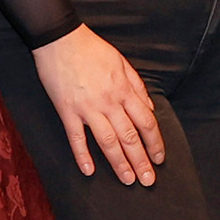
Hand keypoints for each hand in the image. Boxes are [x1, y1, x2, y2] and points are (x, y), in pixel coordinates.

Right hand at [32, 23, 164, 186]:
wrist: (60, 39)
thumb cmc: (92, 49)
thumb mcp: (122, 62)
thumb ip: (137, 87)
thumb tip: (150, 108)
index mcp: (124, 90)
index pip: (146, 122)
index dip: (155, 143)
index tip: (159, 159)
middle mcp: (109, 102)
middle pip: (129, 137)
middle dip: (141, 161)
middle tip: (148, 180)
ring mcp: (87, 108)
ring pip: (107, 141)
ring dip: (119, 163)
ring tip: (127, 180)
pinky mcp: (67, 110)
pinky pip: (76, 137)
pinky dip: (82, 155)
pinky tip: (89, 171)